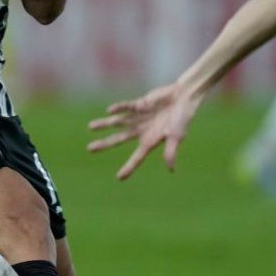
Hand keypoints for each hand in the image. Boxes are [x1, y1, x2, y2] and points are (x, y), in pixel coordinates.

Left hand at [87, 82, 203, 179]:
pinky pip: (127, 107)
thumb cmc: (183, 118)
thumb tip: (171, 169)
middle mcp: (141, 131)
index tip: (119, 178)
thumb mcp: (177, 137)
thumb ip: (171, 151)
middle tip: (90, 149)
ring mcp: (139, 118)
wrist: (185, 97)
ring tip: (91, 127)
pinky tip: (110, 111)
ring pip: (118, 122)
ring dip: (105, 124)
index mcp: (150, 141)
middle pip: (119, 139)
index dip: (129, 167)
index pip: (137, 157)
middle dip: (105, 143)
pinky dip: (119, 109)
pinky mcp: (140, 105)